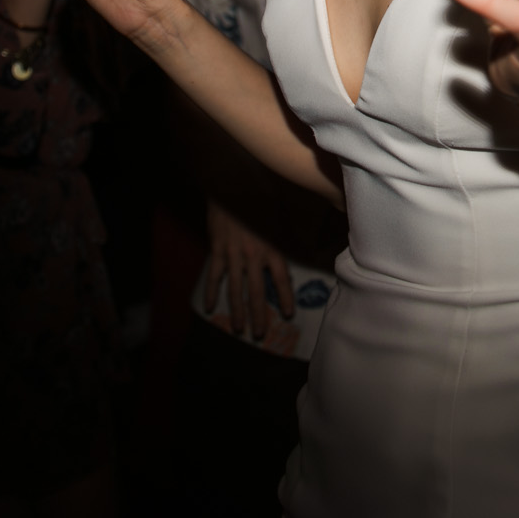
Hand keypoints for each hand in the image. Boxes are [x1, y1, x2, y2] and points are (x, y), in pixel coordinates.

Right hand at [204, 200, 296, 341]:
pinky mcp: (217, 250)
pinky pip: (214, 276)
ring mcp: (234, 255)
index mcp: (272, 248)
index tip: (287, 314)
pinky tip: (210, 308)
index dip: (285, 297)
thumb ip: (289, 233)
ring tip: (239, 328)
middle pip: (258, 292)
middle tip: (259, 334)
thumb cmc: (259, 196)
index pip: (281, 279)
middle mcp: (254, 256)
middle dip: (259, 315)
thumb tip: (309, 242)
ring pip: (236, 289)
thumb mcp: (280, 214)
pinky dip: (212, 292)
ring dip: (237, 311)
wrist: (231, 184)